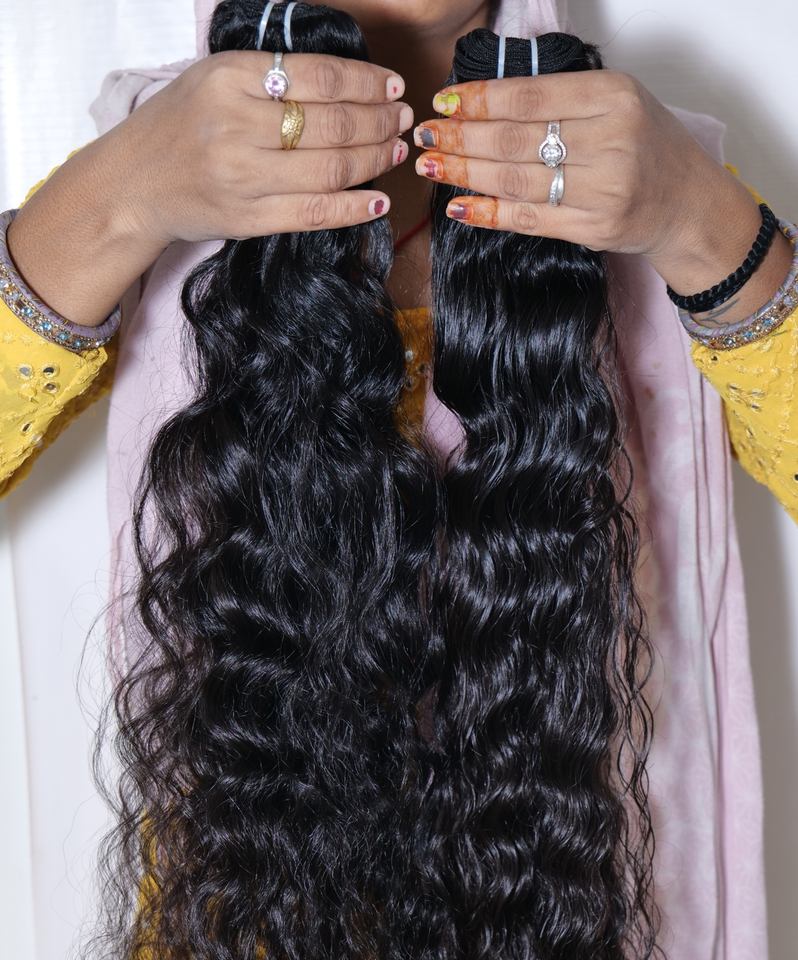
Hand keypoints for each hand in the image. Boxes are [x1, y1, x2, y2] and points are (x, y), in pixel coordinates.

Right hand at [109, 50, 413, 243]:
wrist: (132, 185)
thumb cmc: (179, 126)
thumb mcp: (214, 79)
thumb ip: (272, 76)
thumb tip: (348, 84)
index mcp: (230, 77)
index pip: (320, 77)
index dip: (367, 82)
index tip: (392, 85)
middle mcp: (236, 125)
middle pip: (333, 124)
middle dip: (379, 121)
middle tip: (401, 119)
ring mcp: (243, 177)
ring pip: (330, 169)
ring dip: (374, 160)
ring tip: (395, 150)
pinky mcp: (248, 219)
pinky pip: (315, 214)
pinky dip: (354, 208)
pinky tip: (378, 201)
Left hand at [411, 71, 772, 298]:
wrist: (688, 204)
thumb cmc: (646, 148)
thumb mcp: (616, 103)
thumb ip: (561, 99)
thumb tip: (483, 102)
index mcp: (615, 95)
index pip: (530, 96)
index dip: (479, 100)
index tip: (444, 103)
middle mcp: (612, 140)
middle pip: (517, 138)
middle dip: (462, 138)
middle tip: (424, 137)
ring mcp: (604, 189)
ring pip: (518, 180)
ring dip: (466, 174)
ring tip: (431, 167)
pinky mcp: (594, 228)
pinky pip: (529, 219)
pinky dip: (490, 213)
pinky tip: (460, 206)